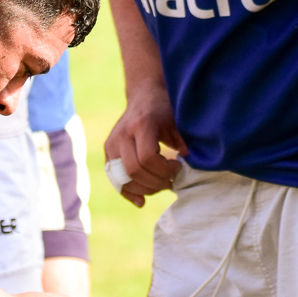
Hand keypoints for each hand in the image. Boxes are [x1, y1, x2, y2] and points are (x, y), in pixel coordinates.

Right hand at [103, 85, 184, 207]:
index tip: (177, 166)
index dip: (164, 170)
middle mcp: (122, 134)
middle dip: (155, 182)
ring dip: (143, 189)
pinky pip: (114, 178)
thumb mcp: (177, 122)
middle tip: (171, 182)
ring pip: (122, 178)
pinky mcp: (108, 151)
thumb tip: (189, 164)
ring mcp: (112, 143)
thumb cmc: (164, 110)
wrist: (144, 95)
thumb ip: (183, 142)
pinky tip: (141, 200)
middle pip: (134, 170)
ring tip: (161, 186)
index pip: (147, 158)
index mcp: (141, 125)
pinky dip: (127, 192)